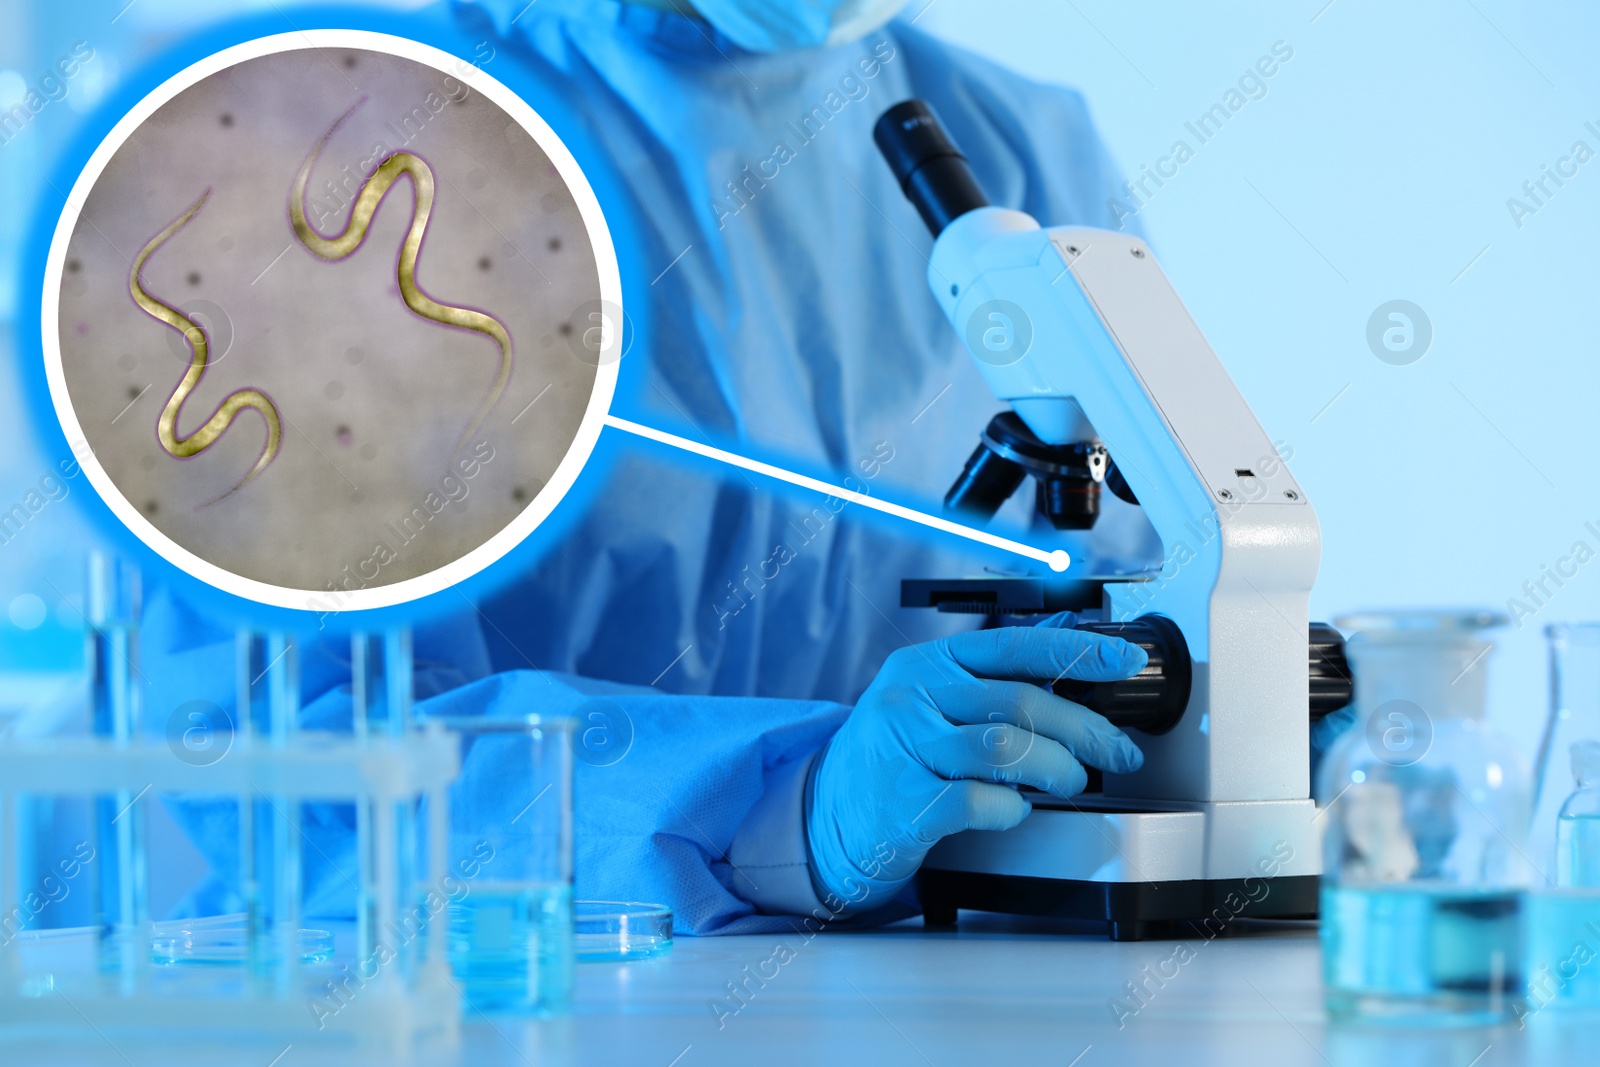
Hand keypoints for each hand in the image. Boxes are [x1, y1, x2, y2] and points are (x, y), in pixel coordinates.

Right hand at [804, 623, 1148, 913]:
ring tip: (1069, 782)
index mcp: (927, 663)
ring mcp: (905, 748)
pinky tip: (1014, 809)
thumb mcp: (928, 703)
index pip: (1015, 646)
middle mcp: (913, 697)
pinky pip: (978, 800)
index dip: (1078, 653)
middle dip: (1085, 730)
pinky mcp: (904, 803)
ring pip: (1006, 748)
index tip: (1126, 663)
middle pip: (1021, 701)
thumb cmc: (893, 758)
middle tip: (1116, 753)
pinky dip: (1011, 808)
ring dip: (1057, 768)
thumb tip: (1072, 672)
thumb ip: (989, 686)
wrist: (824, 814)